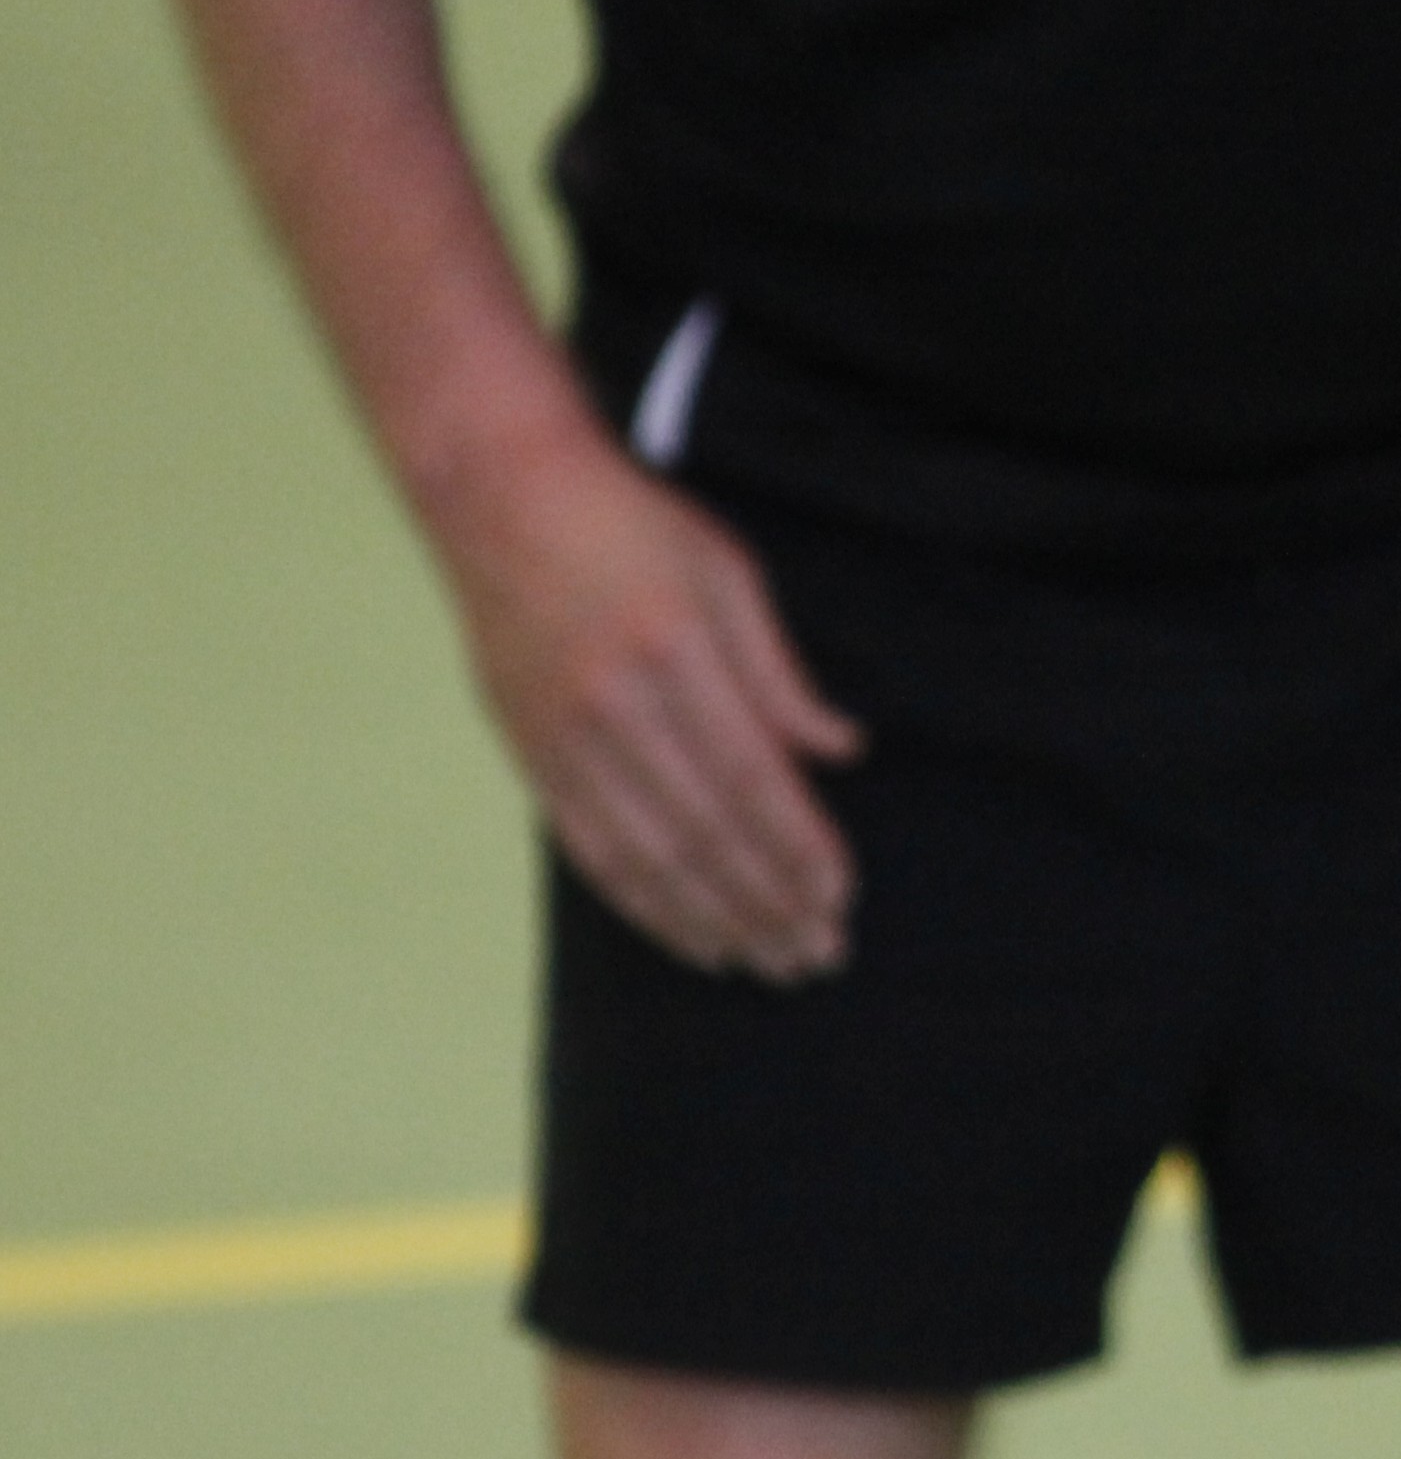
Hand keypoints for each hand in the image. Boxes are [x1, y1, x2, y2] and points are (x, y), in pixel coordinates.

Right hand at [438, 426, 865, 981]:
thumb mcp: (728, 572)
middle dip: (768, 902)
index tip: (840, 894)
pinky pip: (593, 852)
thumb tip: (842, 751)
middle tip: (818, 953)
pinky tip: (690, 936)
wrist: (500, 497)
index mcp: (675, 652)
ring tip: (768, 961)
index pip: (751, 780)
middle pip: (705, 834)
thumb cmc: (630, 523)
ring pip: (648, 859)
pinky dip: (645, 905)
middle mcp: (615, 707)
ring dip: (714, 921)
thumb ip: (781, 674)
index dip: (798, 847)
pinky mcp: (530, 756)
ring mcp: (564, 738)